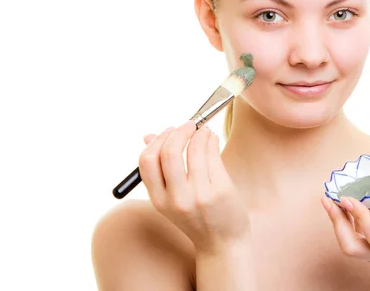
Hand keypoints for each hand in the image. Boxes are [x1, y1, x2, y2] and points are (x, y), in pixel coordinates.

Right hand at [138, 121, 250, 253]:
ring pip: (194, 150)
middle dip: (179, 132)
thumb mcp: (171, 198)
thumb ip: (160, 169)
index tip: (169, 131)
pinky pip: (213, 156)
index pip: (147, 162)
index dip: (157, 140)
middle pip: (168, 153)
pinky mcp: (220, 191)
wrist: (222, 244)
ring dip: (199, 133)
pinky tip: (212, 139)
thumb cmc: (196, 217)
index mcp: (159, 200)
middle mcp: (177, 199)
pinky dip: (211, 140)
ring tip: (203, 130)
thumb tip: (147, 136)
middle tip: (188, 125)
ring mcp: (199, 196)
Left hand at [322, 151, 369, 289]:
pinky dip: (350, 232)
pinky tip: (350, 214)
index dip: (358, 216)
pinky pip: (360, 250)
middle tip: (328, 199)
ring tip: (335, 203)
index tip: (346, 197)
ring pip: (353, 250)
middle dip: (336, 223)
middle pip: (353, 248)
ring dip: (339, 226)